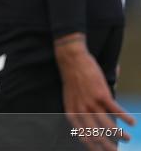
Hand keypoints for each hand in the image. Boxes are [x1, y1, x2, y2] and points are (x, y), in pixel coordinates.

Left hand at [55, 34, 133, 150]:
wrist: (72, 60)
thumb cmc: (72, 79)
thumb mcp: (70, 97)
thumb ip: (79, 109)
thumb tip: (89, 120)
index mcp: (72, 112)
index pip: (82, 135)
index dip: (92, 146)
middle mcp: (81, 110)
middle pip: (96, 134)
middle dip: (107, 146)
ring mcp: (91, 103)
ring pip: (107, 125)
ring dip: (119, 134)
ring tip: (128, 138)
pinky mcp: (101, 94)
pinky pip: (115, 110)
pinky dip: (125, 117)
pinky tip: (132, 122)